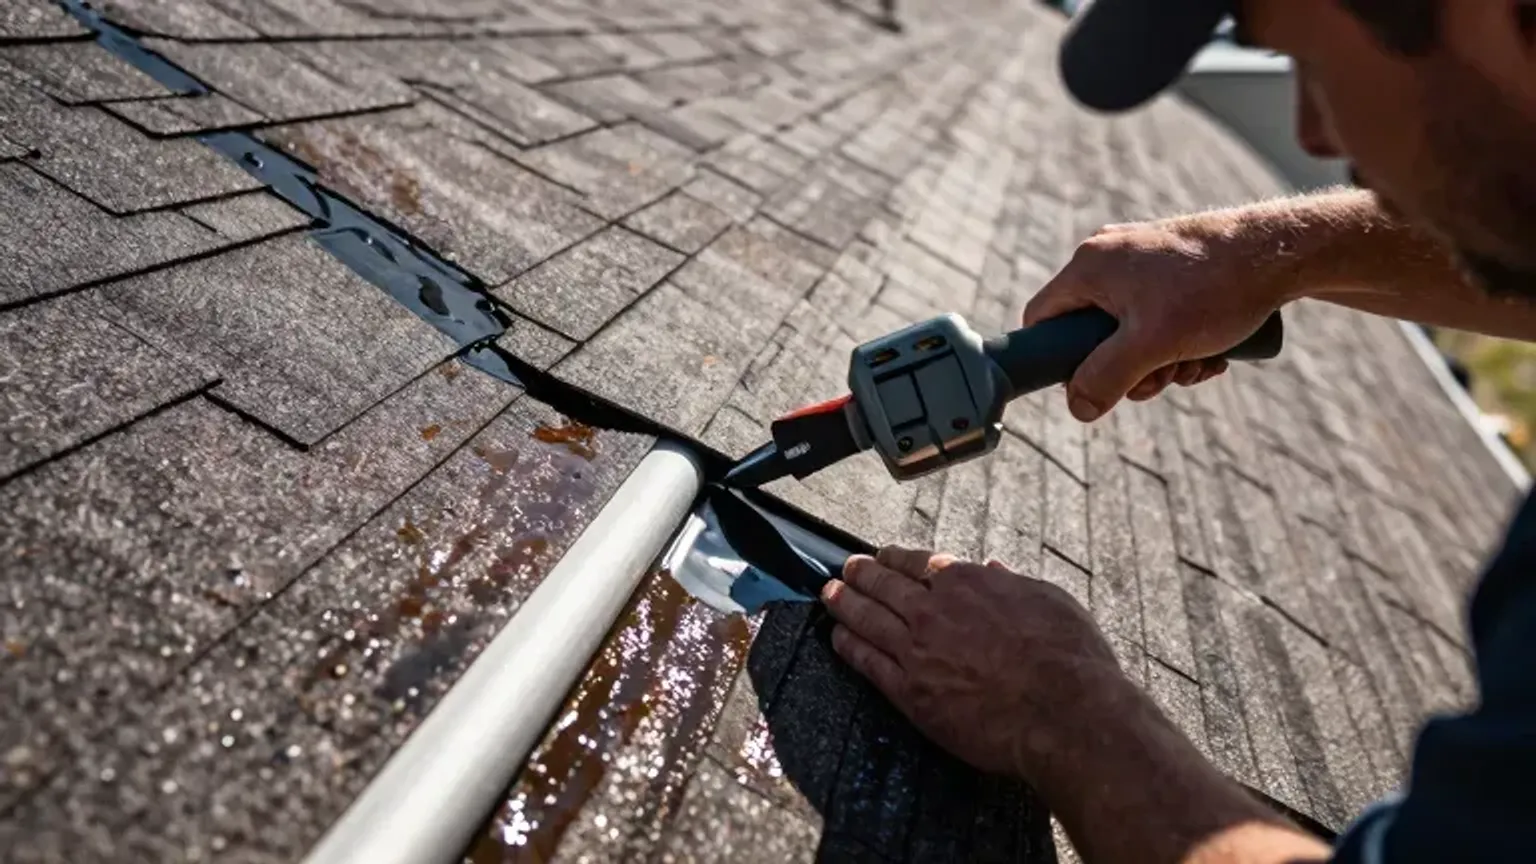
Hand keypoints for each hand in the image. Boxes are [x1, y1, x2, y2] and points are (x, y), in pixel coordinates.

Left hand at [820, 547, 1135, 780]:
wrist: (1063, 712)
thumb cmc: (1068, 656)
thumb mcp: (1048, 599)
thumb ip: (1012, 583)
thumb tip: (993, 568)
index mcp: (967, 582)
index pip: (917, 562)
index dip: (893, 557)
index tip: (882, 555)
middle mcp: (934, 610)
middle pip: (884, 585)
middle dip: (860, 574)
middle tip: (845, 568)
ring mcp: (917, 650)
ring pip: (868, 619)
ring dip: (844, 603)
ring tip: (829, 594)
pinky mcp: (910, 691)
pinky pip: (868, 663)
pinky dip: (848, 646)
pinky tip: (837, 638)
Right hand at [1024, 216, 1290, 421]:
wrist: (1281, 252)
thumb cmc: (1215, 290)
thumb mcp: (1154, 345)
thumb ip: (1107, 378)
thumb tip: (1077, 408)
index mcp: (1090, 266)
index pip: (1042, 319)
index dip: (1055, 359)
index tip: (1090, 382)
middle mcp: (1109, 255)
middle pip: (1090, 333)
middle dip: (1127, 368)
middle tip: (1161, 378)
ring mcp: (1141, 257)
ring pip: (1129, 329)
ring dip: (1159, 360)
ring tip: (1196, 362)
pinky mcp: (1172, 265)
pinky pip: (1156, 315)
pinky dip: (1178, 341)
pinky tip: (1209, 351)